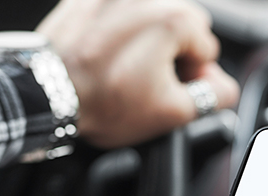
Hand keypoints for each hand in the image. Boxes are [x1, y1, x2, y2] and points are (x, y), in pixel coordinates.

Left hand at [36, 0, 238, 147]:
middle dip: (173, 51)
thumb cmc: (103, 102)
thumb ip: (213, 96)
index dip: (194, 75)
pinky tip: (107, 55)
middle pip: (181, 24)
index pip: (207, 48)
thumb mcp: (172, 113)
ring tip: (125, 68)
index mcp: (174, 20)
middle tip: (150, 80)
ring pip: (151, 14)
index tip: (171, 90)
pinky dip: (119, 31)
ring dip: (147, 39)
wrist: (45, 95)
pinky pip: (118, 10)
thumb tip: (222, 86)